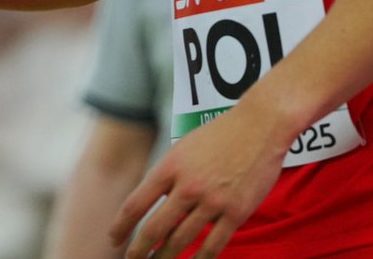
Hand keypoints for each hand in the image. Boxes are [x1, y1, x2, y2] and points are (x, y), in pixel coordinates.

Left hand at [110, 105, 287, 257]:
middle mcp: (188, 186)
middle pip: (154, 228)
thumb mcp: (184, 147)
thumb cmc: (221, 134)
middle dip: (139, 249)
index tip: (113, 238)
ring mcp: (212, 201)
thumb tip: (154, 200)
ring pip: (181, 241)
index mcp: (170, 166)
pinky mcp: (235, 213)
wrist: (259, 126)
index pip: (136, 203)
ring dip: (165, 257)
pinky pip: (213, 245)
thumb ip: (170, 174)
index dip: (121, 226)